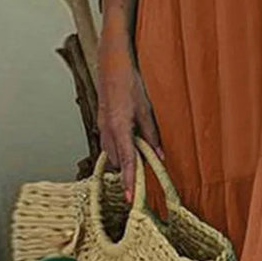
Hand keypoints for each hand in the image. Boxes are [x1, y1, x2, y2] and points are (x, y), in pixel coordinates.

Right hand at [96, 24, 163, 204]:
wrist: (112, 63)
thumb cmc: (129, 82)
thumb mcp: (146, 108)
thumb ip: (152, 134)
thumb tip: (159, 156)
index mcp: (119, 126)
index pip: (126, 160)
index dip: (129, 180)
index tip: (130, 197)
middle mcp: (106, 129)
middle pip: (118, 161)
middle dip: (128, 171)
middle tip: (143, 178)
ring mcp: (101, 126)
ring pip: (112, 153)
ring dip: (124, 159)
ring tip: (139, 161)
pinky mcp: (101, 122)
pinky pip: (109, 143)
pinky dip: (119, 149)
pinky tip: (130, 145)